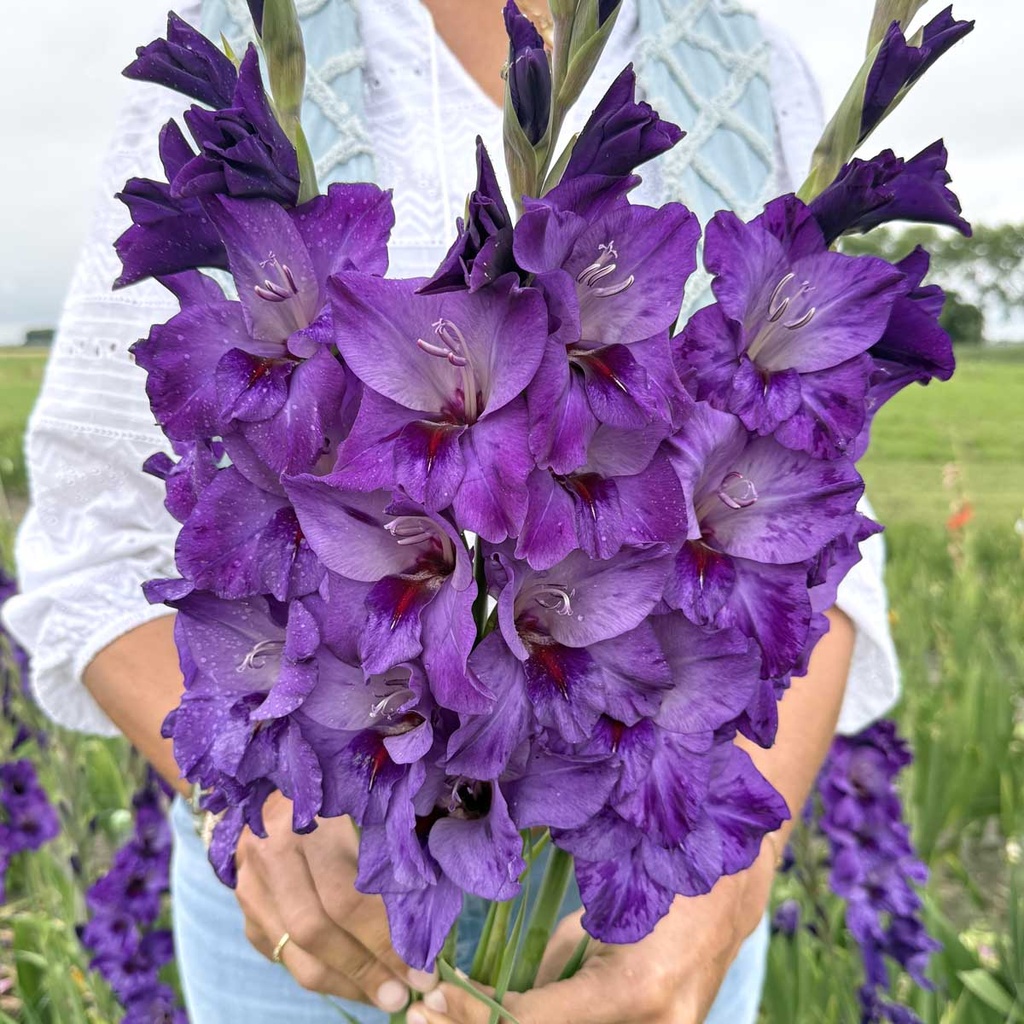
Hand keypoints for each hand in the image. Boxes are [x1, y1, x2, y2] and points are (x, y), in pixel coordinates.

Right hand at [235, 791, 435, 1011]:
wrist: (275, 786)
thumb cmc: (338, 794)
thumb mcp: (364, 808)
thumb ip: (387, 858)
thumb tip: (424, 924)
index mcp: (306, 822)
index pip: (346, 897)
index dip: (384, 939)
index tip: (421, 968)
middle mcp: (269, 854)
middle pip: (316, 931)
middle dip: (364, 970)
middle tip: (401, 994)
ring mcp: (250, 886)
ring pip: (295, 954)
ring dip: (343, 983)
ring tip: (381, 996)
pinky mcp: (246, 910)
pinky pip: (282, 956)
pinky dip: (320, 974)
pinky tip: (352, 981)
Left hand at [407, 845, 774, 1023]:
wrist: (735, 890)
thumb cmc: (664, 875)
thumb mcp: (601, 906)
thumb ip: (554, 960)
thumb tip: (498, 996)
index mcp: (636, 990)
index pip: (537, 1021)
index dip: (476, 1015)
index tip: (431, 1000)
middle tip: (426, 1016)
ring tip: (454, 1010)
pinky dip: (548, 1020)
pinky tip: (502, 1009)